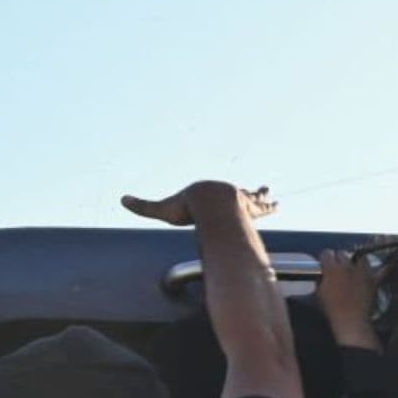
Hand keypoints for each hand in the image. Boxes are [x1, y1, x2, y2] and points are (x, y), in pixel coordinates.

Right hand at [121, 182, 275, 226]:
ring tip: (271, 195)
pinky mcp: (250, 207)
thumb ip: (143, 207)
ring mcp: (238, 199)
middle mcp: (223, 194)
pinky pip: (261, 207)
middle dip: (241, 193)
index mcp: (206, 194)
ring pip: (250, 197)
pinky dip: (268, 206)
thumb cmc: (186, 208)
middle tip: (252, 188)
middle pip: (232, 193)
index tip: (210, 198)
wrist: (208, 204)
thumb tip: (120, 200)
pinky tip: (277, 205)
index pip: (207, 197)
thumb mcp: (162, 209)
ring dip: (260, 197)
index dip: (208, 200)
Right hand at [317, 250, 380, 347]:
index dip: (325, 258)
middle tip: (338, 267)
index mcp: (331, 268)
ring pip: (360, 257)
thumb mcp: (319, 293)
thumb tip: (323, 275)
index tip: (325, 263)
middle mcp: (347, 265)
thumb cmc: (331, 309)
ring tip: (354, 266)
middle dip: (339, 258)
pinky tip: (391, 262)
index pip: (326, 253)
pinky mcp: (373, 279)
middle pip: (342, 254)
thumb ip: (321, 280)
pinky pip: (383, 269)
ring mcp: (362, 271)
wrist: (350, 320)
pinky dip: (385, 266)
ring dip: (356, 260)